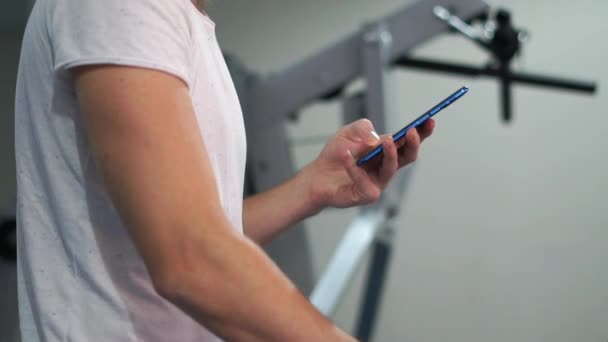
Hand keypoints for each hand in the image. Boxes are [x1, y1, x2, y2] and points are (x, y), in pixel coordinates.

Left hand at [304, 118, 433, 209]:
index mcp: (387, 151)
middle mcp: (386, 167)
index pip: (408, 142)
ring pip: (391, 169)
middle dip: (413, 144)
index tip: (429, 120)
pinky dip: (354, 168)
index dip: (421, 132)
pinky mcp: (367, 194)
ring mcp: (378, 182)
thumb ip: (363, 128)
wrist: (318, 175)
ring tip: (388, 141)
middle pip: (408, 157)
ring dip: (391, 154)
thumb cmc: (337, 154)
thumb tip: (378, 138)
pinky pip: (365, 181)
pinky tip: (346, 156)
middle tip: (412, 131)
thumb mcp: (348, 132)